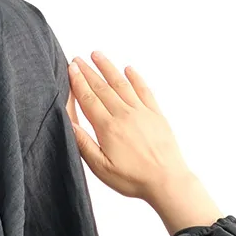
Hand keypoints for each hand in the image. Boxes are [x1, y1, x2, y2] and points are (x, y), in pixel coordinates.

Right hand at [65, 51, 221, 235]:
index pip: (89, 99)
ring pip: (121, 83)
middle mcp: (124, 114)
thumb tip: (69, 125)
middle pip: (102, 87)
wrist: (166, 180)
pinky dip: (135, 78)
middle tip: (77, 58)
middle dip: (88, 71)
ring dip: (108, 67)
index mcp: (108, 128)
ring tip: (97, 54)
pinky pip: (144, 90)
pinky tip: (129, 69)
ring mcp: (141, 112)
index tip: (71, 68)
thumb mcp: (102, 168)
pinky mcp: (156, 114)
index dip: (78, 82)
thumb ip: (84, 144)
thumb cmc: (133, 179)